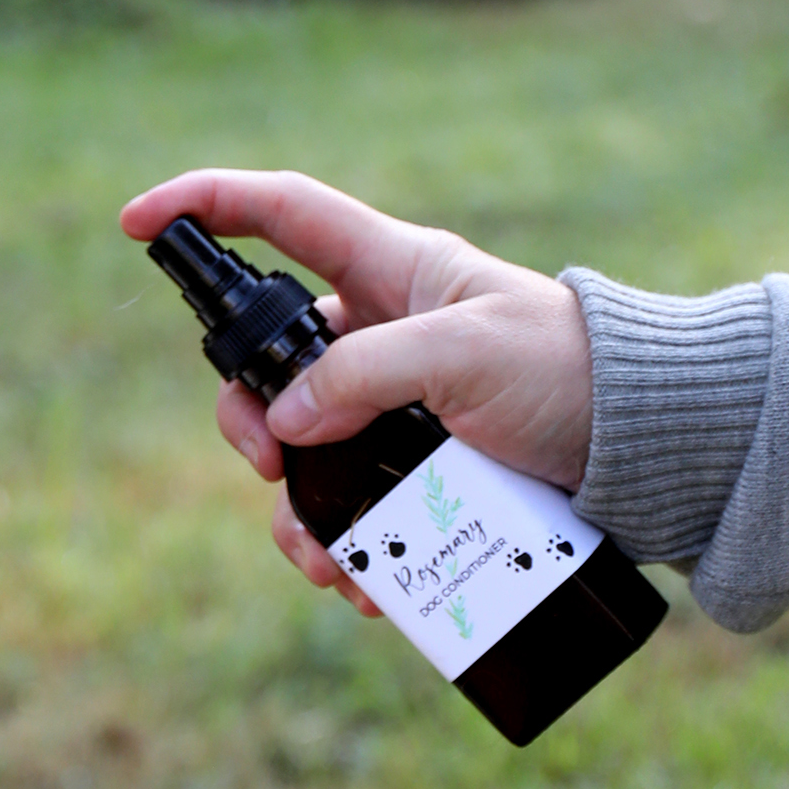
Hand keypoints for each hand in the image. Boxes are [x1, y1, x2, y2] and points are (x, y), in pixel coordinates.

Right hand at [120, 170, 595, 614]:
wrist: (649, 448)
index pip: (282, 216)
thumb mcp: (467, 355)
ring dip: (294, 514)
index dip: (207, 207)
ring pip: (295, 453)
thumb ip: (367, 371)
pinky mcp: (410, 471)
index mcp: (391, 272)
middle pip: (264, 364)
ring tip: (328, 558)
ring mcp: (389, 408)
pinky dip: (339, 549)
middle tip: (274, 469)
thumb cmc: (573, 372)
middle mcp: (378, 335)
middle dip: (246, 422)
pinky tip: (361, 581)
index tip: (139, 223)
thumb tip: (283, 424)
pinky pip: (344, 509)